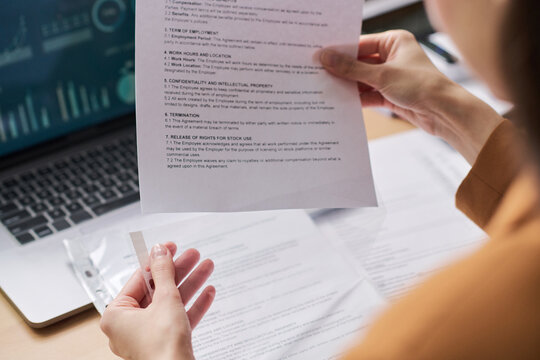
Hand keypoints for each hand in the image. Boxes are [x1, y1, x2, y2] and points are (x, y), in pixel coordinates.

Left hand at [100, 242, 214, 359]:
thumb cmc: (162, 346)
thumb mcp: (165, 299)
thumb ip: (163, 272)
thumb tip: (159, 251)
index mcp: (117, 315)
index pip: (139, 279)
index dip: (157, 260)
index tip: (169, 247)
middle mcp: (129, 326)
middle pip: (158, 290)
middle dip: (180, 272)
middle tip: (193, 255)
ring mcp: (148, 335)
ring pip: (171, 303)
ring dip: (191, 284)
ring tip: (206, 267)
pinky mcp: (165, 343)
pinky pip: (178, 319)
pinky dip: (192, 305)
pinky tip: (208, 292)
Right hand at [319, 30, 503, 163]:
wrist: (444, 112)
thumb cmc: (422, 86)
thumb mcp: (382, 75)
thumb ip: (351, 68)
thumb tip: (326, 57)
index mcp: (394, 41)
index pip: (359, 44)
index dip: (339, 51)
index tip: (319, 57)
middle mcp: (392, 57)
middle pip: (359, 63)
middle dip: (341, 71)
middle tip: (318, 75)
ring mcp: (391, 77)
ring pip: (362, 80)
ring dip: (347, 86)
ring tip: (325, 90)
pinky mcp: (390, 95)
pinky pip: (368, 94)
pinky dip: (356, 98)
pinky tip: (340, 102)